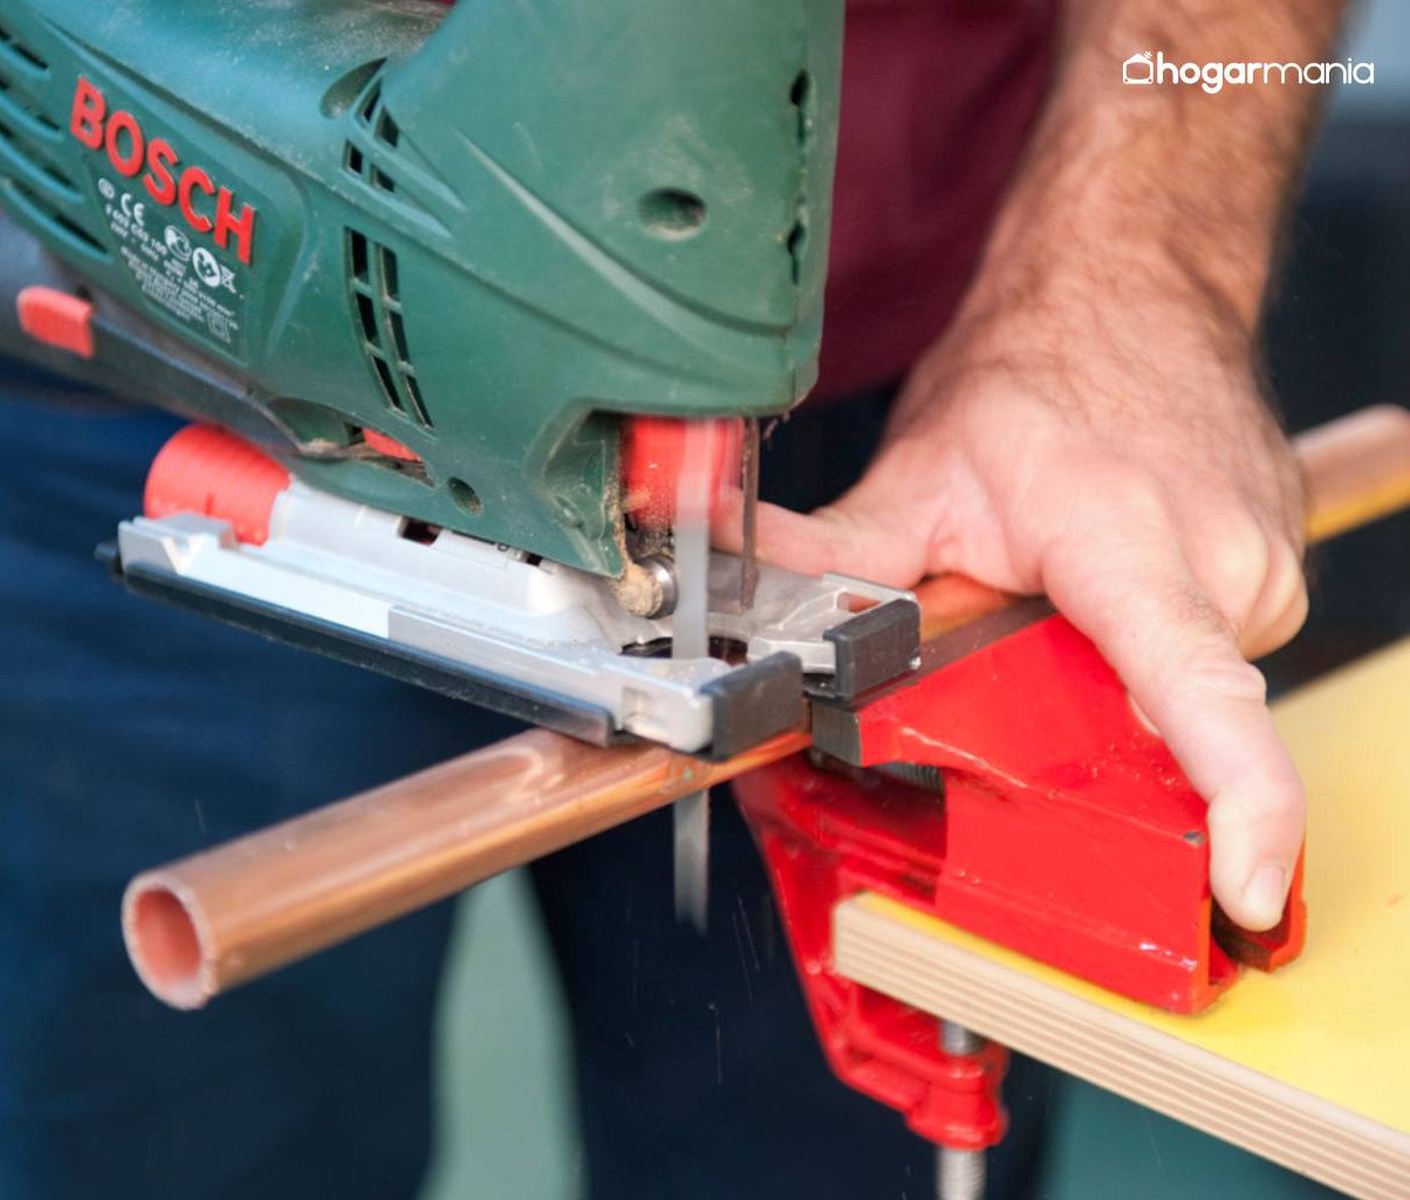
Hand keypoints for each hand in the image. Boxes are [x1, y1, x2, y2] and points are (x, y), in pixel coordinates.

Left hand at [756, 267, 1308, 930]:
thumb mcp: (924, 472)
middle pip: (1159, 720)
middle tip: (1019, 637)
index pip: (1201, 696)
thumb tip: (742, 587)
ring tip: (1057, 589)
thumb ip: (838, 556)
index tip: (1247, 891)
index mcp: (1131, 546)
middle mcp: (1223, 566)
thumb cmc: (1040, 371)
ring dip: (1105, 674)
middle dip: (1078, 718)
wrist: (1132, 289)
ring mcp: (1266, 573)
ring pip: (1179, 692)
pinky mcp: (1278, 579)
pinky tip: (1096, 589)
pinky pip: (1206, 657)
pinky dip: (1141, 649)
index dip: (1240, 806)